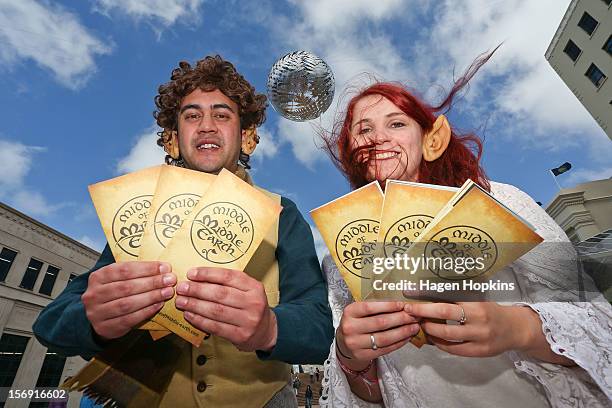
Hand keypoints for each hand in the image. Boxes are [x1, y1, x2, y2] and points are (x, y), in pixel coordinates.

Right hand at [81, 262, 176, 339]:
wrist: (97, 318)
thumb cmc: (112, 294)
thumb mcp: (117, 279)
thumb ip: (136, 273)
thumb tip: (163, 269)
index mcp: (98, 277)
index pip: (124, 269)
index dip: (146, 268)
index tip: (165, 267)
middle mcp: (94, 294)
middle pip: (127, 287)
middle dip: (152, 282)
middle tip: (169, 280)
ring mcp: (97, 312)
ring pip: (128, 304)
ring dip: (151, 297)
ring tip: (167, 292)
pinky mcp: (105, 327)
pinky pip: (129, 319)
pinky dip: (146, 311)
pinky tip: (158, 305)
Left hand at [175, 267, 275, 351]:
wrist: (266, 331)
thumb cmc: (251, 307)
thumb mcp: (247, 290)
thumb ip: (228, 284)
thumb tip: (198, 278)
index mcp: (254, 287)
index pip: (228, 276)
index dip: (208, 274)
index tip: (191, 273)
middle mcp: (253, 302)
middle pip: (220, 294)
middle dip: (197, 290)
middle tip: (182, 288)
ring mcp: (248, 320)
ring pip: (216, 310)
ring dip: (195, 305)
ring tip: (182, 301)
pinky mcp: (240, 336)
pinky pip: (215, 327)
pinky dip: (199, 320)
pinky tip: (189, 315)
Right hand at [336, 301, 419, 369]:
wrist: (344, 343)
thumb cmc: (356, 323)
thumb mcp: (359, 312)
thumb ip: (375, 307)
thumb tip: (400, 303)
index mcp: (349, 312)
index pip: (370, 307)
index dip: (388, 306)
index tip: (403, 304)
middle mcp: (350, 328)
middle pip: (380, 323)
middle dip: (400, 318)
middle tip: (414, 315)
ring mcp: (355, 343)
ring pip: (384, 338)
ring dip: (402, 332)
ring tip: (414, 327)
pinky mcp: (362, 355)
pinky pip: (385, 349)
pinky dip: (398, 343)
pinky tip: (407, 337)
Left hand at [405, 302, 540, 356]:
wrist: (516, 329)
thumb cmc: (492, 311)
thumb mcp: (477, 301)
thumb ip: (457, 300)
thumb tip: (428, 299)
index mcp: (477, 305)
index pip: (446, 303)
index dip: (426, 305)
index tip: (410, 301)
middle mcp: (479, 322)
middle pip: (444, 318)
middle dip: (423, 316)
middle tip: (411, 313)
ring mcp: (479, 338)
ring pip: (447, 337)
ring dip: (430, 331)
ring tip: (421, 326)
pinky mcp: (479, 352)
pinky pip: (454, 350)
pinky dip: (441, 344)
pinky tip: (433, 338)